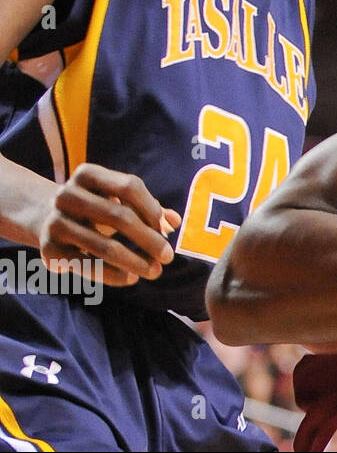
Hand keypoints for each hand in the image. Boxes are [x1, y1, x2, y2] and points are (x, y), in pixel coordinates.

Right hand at [39, 164, 178, 286]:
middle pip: (118, 216)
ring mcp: (55, 222)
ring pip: (103, 245)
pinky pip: (86, 265)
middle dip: (148, 239)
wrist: (45, 218)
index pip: (128, 186)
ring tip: (154, 271)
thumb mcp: (118, 200)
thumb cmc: (96, 206)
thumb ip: (149, 207)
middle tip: (168, 257)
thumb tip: (175, 221)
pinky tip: (131, 278)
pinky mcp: (48, 249)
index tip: (166, 228)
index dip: (151, 207)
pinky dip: (112, 274)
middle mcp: (67, 194)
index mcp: (87, 174)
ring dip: (134, 261)